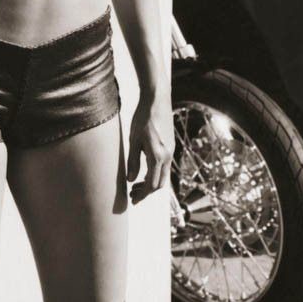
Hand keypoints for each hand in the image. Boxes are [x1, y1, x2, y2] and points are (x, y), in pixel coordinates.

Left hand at [126, 90, 173, 204]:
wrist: (157, 101)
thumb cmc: (142, 118)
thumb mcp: (134, 140)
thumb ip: (133, 161)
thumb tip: (131, 180)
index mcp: (158, 156)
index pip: (152, 184)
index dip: (142, 195)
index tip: (133, 200)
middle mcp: (167, 156)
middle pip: (160, 184)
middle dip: (146, 192)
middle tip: (132, 194)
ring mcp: (170, 152)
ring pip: (163, 175)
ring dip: (150, 183)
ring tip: (135, 184)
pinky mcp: (170, 147)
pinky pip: (164, 167)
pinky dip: (154, 174)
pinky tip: (143, 171)